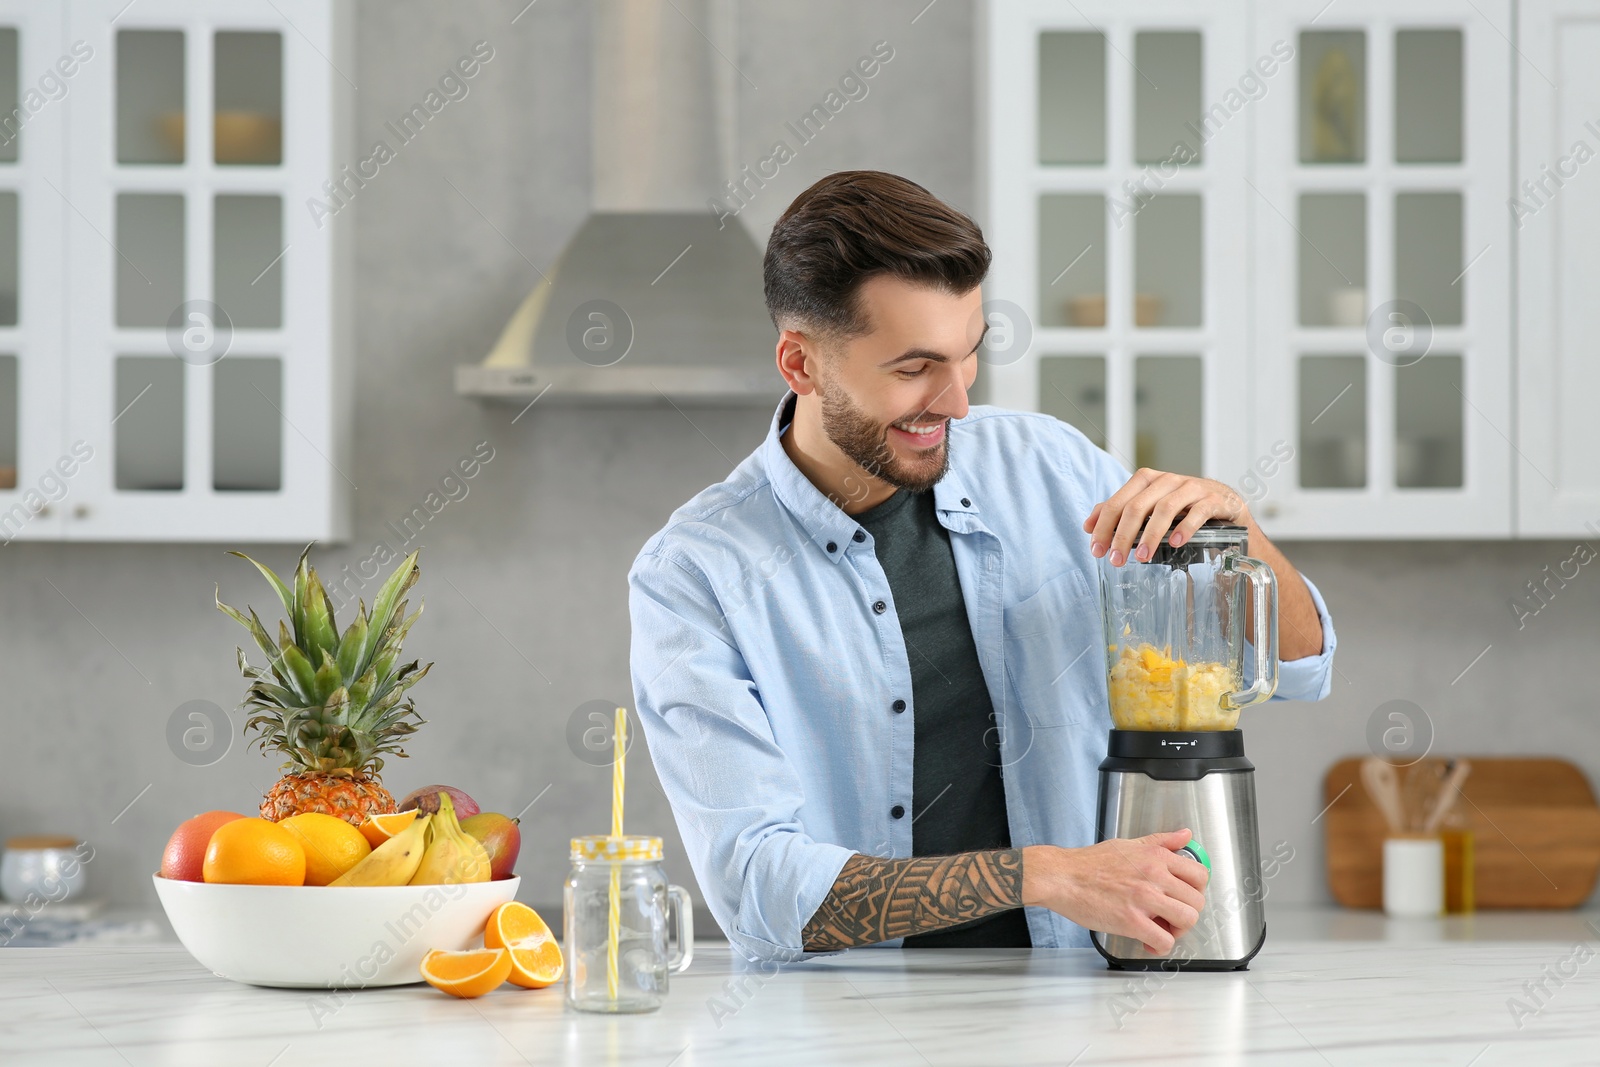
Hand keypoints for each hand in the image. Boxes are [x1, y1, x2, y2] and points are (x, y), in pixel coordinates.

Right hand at [1022, 829, 1208, 953]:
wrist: (1061, 877)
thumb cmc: (1089, 863)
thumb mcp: (1128, 844)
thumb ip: (1161, 841)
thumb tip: (1185, 834)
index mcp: (1155, 856)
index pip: (1200, 875)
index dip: (1196, 892)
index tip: (1184, 898)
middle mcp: (1154, 875)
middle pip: (1197, 901)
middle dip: (1187, 914)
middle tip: (1170, 918)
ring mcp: (1144, 899)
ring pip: (1187, 920)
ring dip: (1177, 931)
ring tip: (1161, 929)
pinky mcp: (1131, 921)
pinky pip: (1164, 940)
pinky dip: (1160, 945)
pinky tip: (1147, 941)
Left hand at [1083, 468, 1247, 565]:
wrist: (1224, 503)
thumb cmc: (1181, 507)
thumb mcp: (1149, 506)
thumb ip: (1119, 512)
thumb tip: (1088, 526)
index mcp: (1146, 480)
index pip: (1117, 502)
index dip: (1104, 527)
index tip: (1097, 550)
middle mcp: (1166, 480)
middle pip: (1137, 506)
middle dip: (1123, 535)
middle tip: (1116, 560)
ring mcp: (1191, 488)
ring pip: (1165, 508)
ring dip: (1151, 535)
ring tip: (1143, 558)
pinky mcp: (1213, 499)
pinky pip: (1197, 512)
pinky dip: (1185, 528)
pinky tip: (1176, 543)